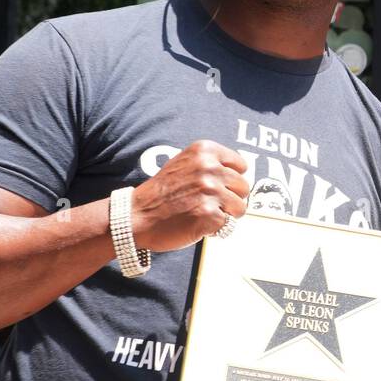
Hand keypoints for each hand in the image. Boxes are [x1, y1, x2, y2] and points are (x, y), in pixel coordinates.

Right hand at [129, 140, 249, 251]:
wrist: (136, 216)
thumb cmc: (161, 193)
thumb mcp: (184, 164)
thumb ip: (210, 164)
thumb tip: (239, 173)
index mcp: (205, 151)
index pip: (241, 166)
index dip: (231, 181)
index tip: (217, 187)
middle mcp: (209, 167)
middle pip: (243, 187)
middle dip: (230, 199)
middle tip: (208, 205)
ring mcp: (210, 191)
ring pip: (240, 207)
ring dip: (225, 215)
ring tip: (203, 214)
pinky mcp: (209, 214)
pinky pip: (228, 225)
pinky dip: (215, 229)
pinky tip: (197, 225)